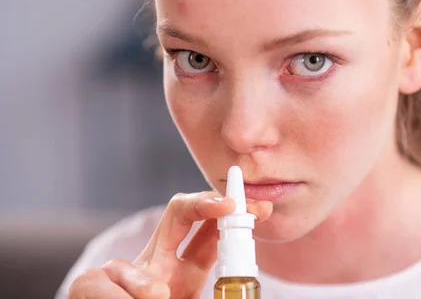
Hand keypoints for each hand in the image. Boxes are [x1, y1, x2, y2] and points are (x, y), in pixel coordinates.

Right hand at [68, 191, 272, 297]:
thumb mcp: (192, 295)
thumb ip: (221, 289)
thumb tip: (245, 291)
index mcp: (185, 270)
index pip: (208, 231)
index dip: (234, 216)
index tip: (261, 210)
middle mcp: (156, 262)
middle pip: (177, 212)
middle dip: (203, 202)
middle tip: (228, 206)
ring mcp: (121, 274)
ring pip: (131, 260)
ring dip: (143, 285)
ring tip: (158, 298)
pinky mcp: (87, 286)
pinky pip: (96, 283)